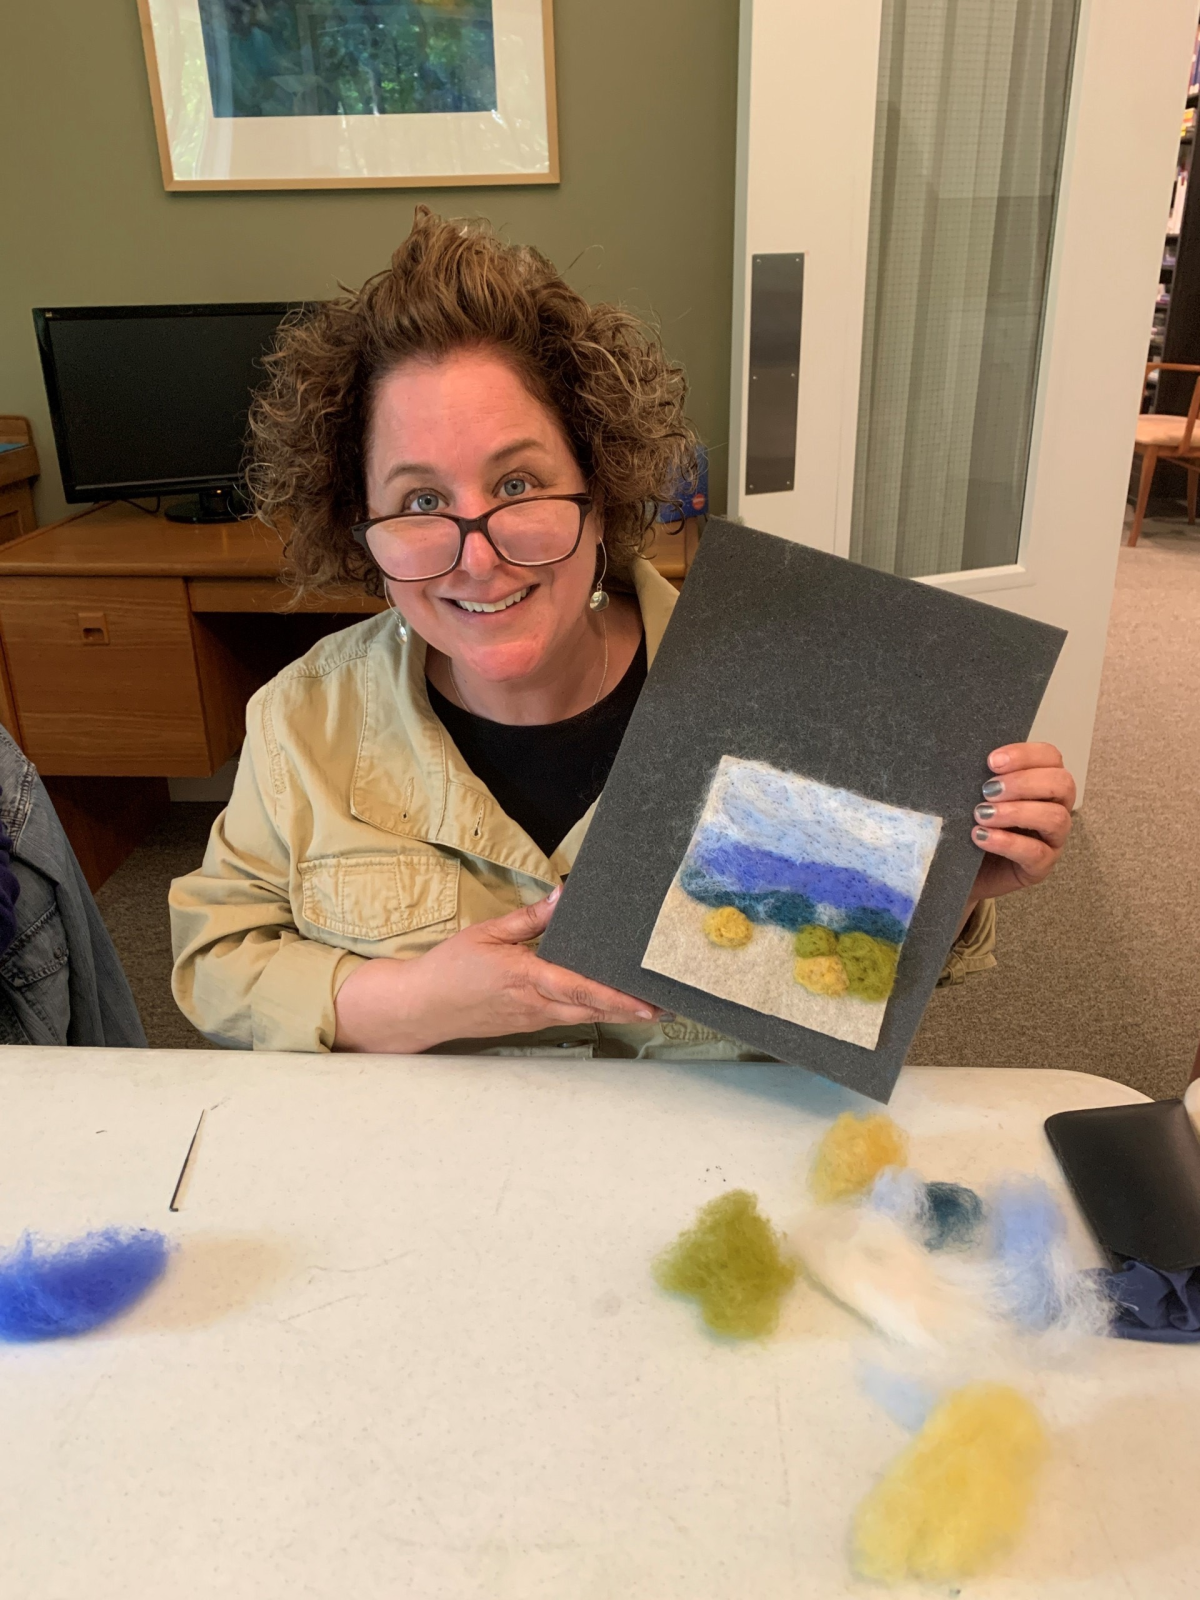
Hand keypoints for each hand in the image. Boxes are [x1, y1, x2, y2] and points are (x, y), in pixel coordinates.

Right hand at [333, 888, 663, 1053]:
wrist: (422, 1007)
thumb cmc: (452, 968)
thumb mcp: (487, 934)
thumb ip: (529, 918)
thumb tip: (564, 897)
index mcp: (526, 977)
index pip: (580, 989)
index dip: (616, 998)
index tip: (647, 1003)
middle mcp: (536, 1004)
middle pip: (593, 1009)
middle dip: (631, 1009)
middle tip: (668, 1004)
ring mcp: (534, 1019)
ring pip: (585, 1017)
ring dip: (618, 1013)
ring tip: (652, 1007)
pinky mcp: (529, 1024)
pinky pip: (570, 1018)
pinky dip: (595, 1012)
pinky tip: (611, 1005)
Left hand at [968, 742, 1074, 903]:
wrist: (957, 869)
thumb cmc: (969, 825)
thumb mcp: (972, 795)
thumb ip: (979, 776)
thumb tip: (969, 757)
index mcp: (1042, 783)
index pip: (1050, 757)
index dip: (1025, 755)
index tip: (991, 761)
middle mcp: (1054, 808)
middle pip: (1062, 784)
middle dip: (1023, 783)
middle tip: (988, 790)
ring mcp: (1051, 839)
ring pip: (1055, 818)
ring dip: (1016, 812)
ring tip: (981, 814)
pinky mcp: (1040, 867)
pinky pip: (1036, 852)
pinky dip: (1007, 842)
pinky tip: (981, 837)